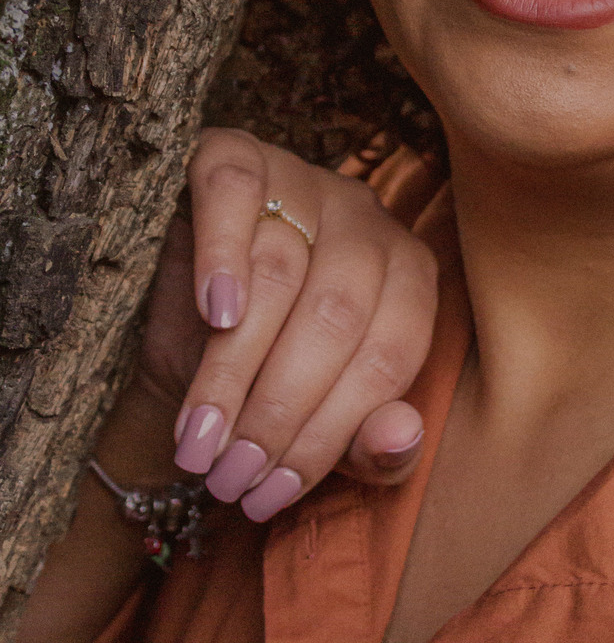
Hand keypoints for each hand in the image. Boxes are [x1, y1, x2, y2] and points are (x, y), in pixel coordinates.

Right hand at [144, 128, 437, 521]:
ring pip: (282, 269)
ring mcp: (305, 178)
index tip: (273, 491)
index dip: (330, 433)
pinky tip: (213, 312)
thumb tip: (399, 440)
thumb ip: (372, 442)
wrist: (176, 319)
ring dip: (236, 366)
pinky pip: (236, 190)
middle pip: (337, 315)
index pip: (388, 356)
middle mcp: (367, 217)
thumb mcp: (322, 420)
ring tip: (202, 438)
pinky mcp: (237, 151)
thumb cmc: (268, 374)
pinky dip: (224, 252)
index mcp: (409, 277)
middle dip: (280, 410)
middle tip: (232, 475)